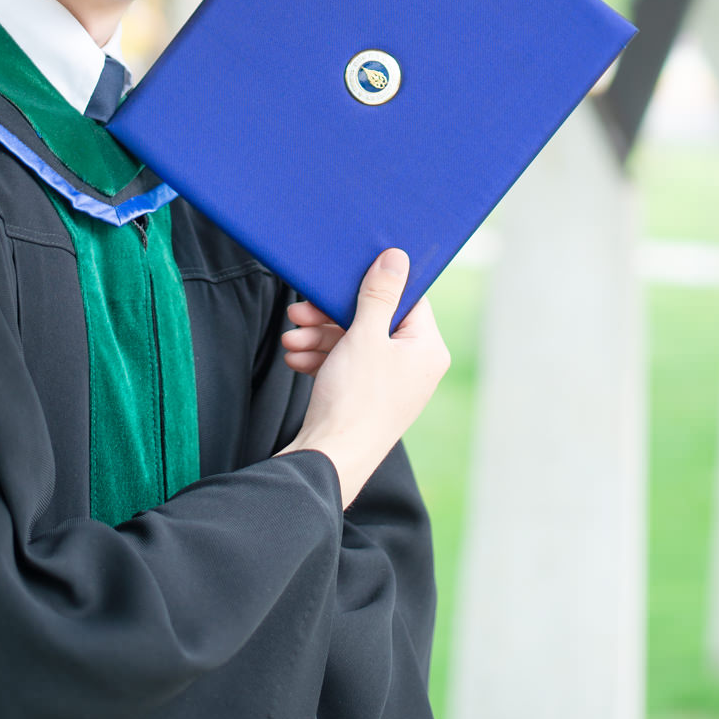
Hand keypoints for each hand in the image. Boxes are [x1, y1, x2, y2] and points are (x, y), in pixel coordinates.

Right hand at [276, 250, 448, 505]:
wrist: (330, 460)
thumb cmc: (354, 401)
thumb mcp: (365, 335)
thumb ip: (379, 294)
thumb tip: (397, 257)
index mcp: (428, 350)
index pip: (407, 299)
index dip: (375, 286)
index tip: (346, 277)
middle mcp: (414, 367)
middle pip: (374, 321)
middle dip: (331, 316)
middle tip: (301, 309)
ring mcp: (391, 385)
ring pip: (354, 344)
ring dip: (319, 336)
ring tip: (291, 338)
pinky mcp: (367, 399)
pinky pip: (346, 366)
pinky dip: (321, 359)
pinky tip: (295, 357)